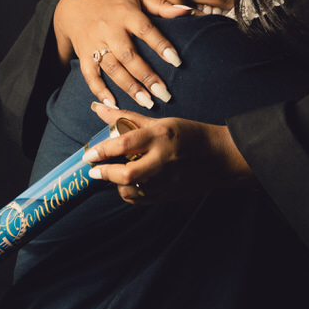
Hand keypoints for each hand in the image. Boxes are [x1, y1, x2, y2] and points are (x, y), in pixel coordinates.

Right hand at [53, 0, 191, 108]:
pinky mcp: (83, 54)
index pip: (145, 30)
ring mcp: (94, 42)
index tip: (177, 62)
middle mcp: (109, 28)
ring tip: (147, 103)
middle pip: (128, 55)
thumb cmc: (114, 0)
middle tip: (164, 94)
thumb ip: (162, 5)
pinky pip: (90, 75)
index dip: (161, 46)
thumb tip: (188, 12)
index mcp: (125, 12)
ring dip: (129, 87)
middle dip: (146, 76)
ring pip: (111, 68)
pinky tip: (114, 104)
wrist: (74, 4)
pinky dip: (100, 90)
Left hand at [82, 103, 254, 204]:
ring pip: (132, 191)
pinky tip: (129, 184)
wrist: (220, 157)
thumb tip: (97, 108)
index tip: (89, 155)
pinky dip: (130, 193)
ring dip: (117, 185)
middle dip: (106, 174)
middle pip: (127, 174)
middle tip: (95, 170)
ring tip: (114, 175)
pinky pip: (142, 200)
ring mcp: (167, 181)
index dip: (102, 152)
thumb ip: (126, 117)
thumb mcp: (159, 122)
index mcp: (160, 136)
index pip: (124, 145)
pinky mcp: (170, 195)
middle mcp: (162, 159)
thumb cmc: (188, 134)